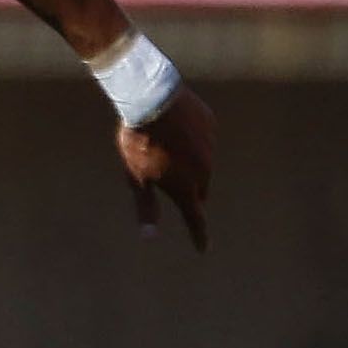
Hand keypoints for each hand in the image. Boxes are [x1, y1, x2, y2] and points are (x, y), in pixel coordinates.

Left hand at [120, 86, 214, 251]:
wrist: (151, 99)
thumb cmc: (138, 142)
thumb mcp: (135, 178)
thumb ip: (146, 207)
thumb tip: (149, 237)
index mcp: (185, 187)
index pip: (195, 219)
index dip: (199, 236)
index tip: (202, 249)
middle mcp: (204, 171)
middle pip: (198, 190)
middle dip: (187, 191)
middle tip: (168, 180)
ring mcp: (211, 148)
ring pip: (202, 163)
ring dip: (188, 162)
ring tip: (164, 145)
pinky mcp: (211, 126)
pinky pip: (202, 138)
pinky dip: (191, 139)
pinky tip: (173, 127)